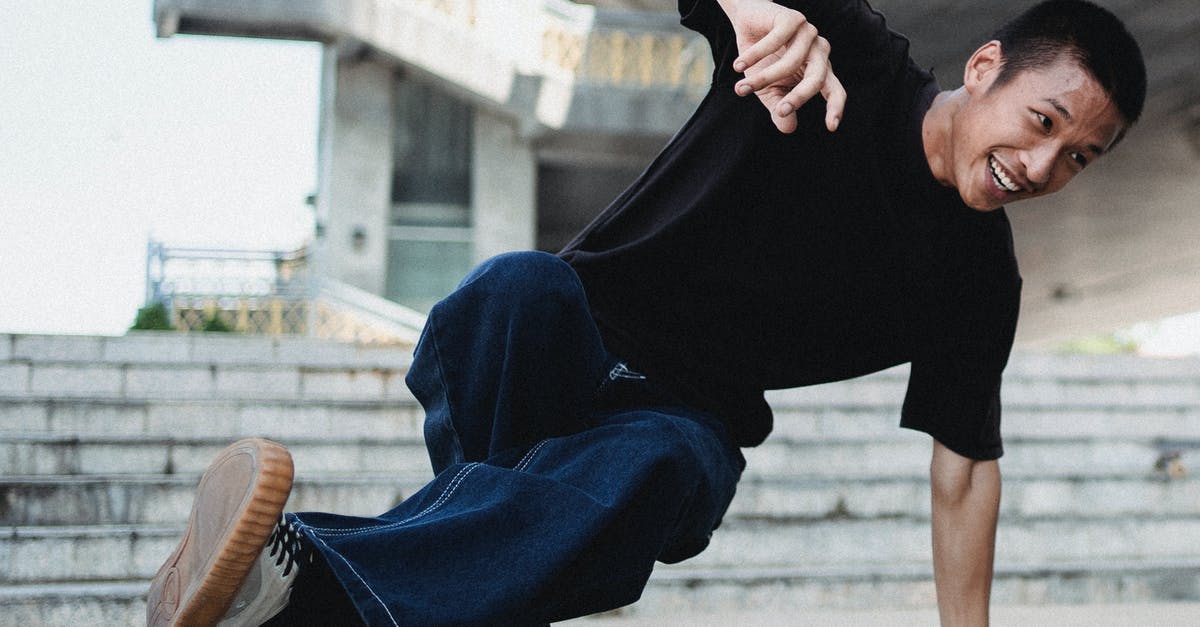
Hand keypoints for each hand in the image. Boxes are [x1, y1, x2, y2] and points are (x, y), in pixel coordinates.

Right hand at [719, 0, 846, 132]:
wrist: (746, 22)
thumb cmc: (761, 59)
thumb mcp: (768, 90)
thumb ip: (779, 108)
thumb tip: (789, 129)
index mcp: (819, 69)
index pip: (835, 90)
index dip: (835, 108)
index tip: (831, 127)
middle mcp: (819, 51)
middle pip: (817, 78)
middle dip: (798, 97)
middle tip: (780, 111)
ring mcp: (808, 33)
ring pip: (790, 63)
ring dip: (763, 79)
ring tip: (741, 89)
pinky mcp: (793, 19)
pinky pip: (775, 42)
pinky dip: (754, 56)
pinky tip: (738, 65)